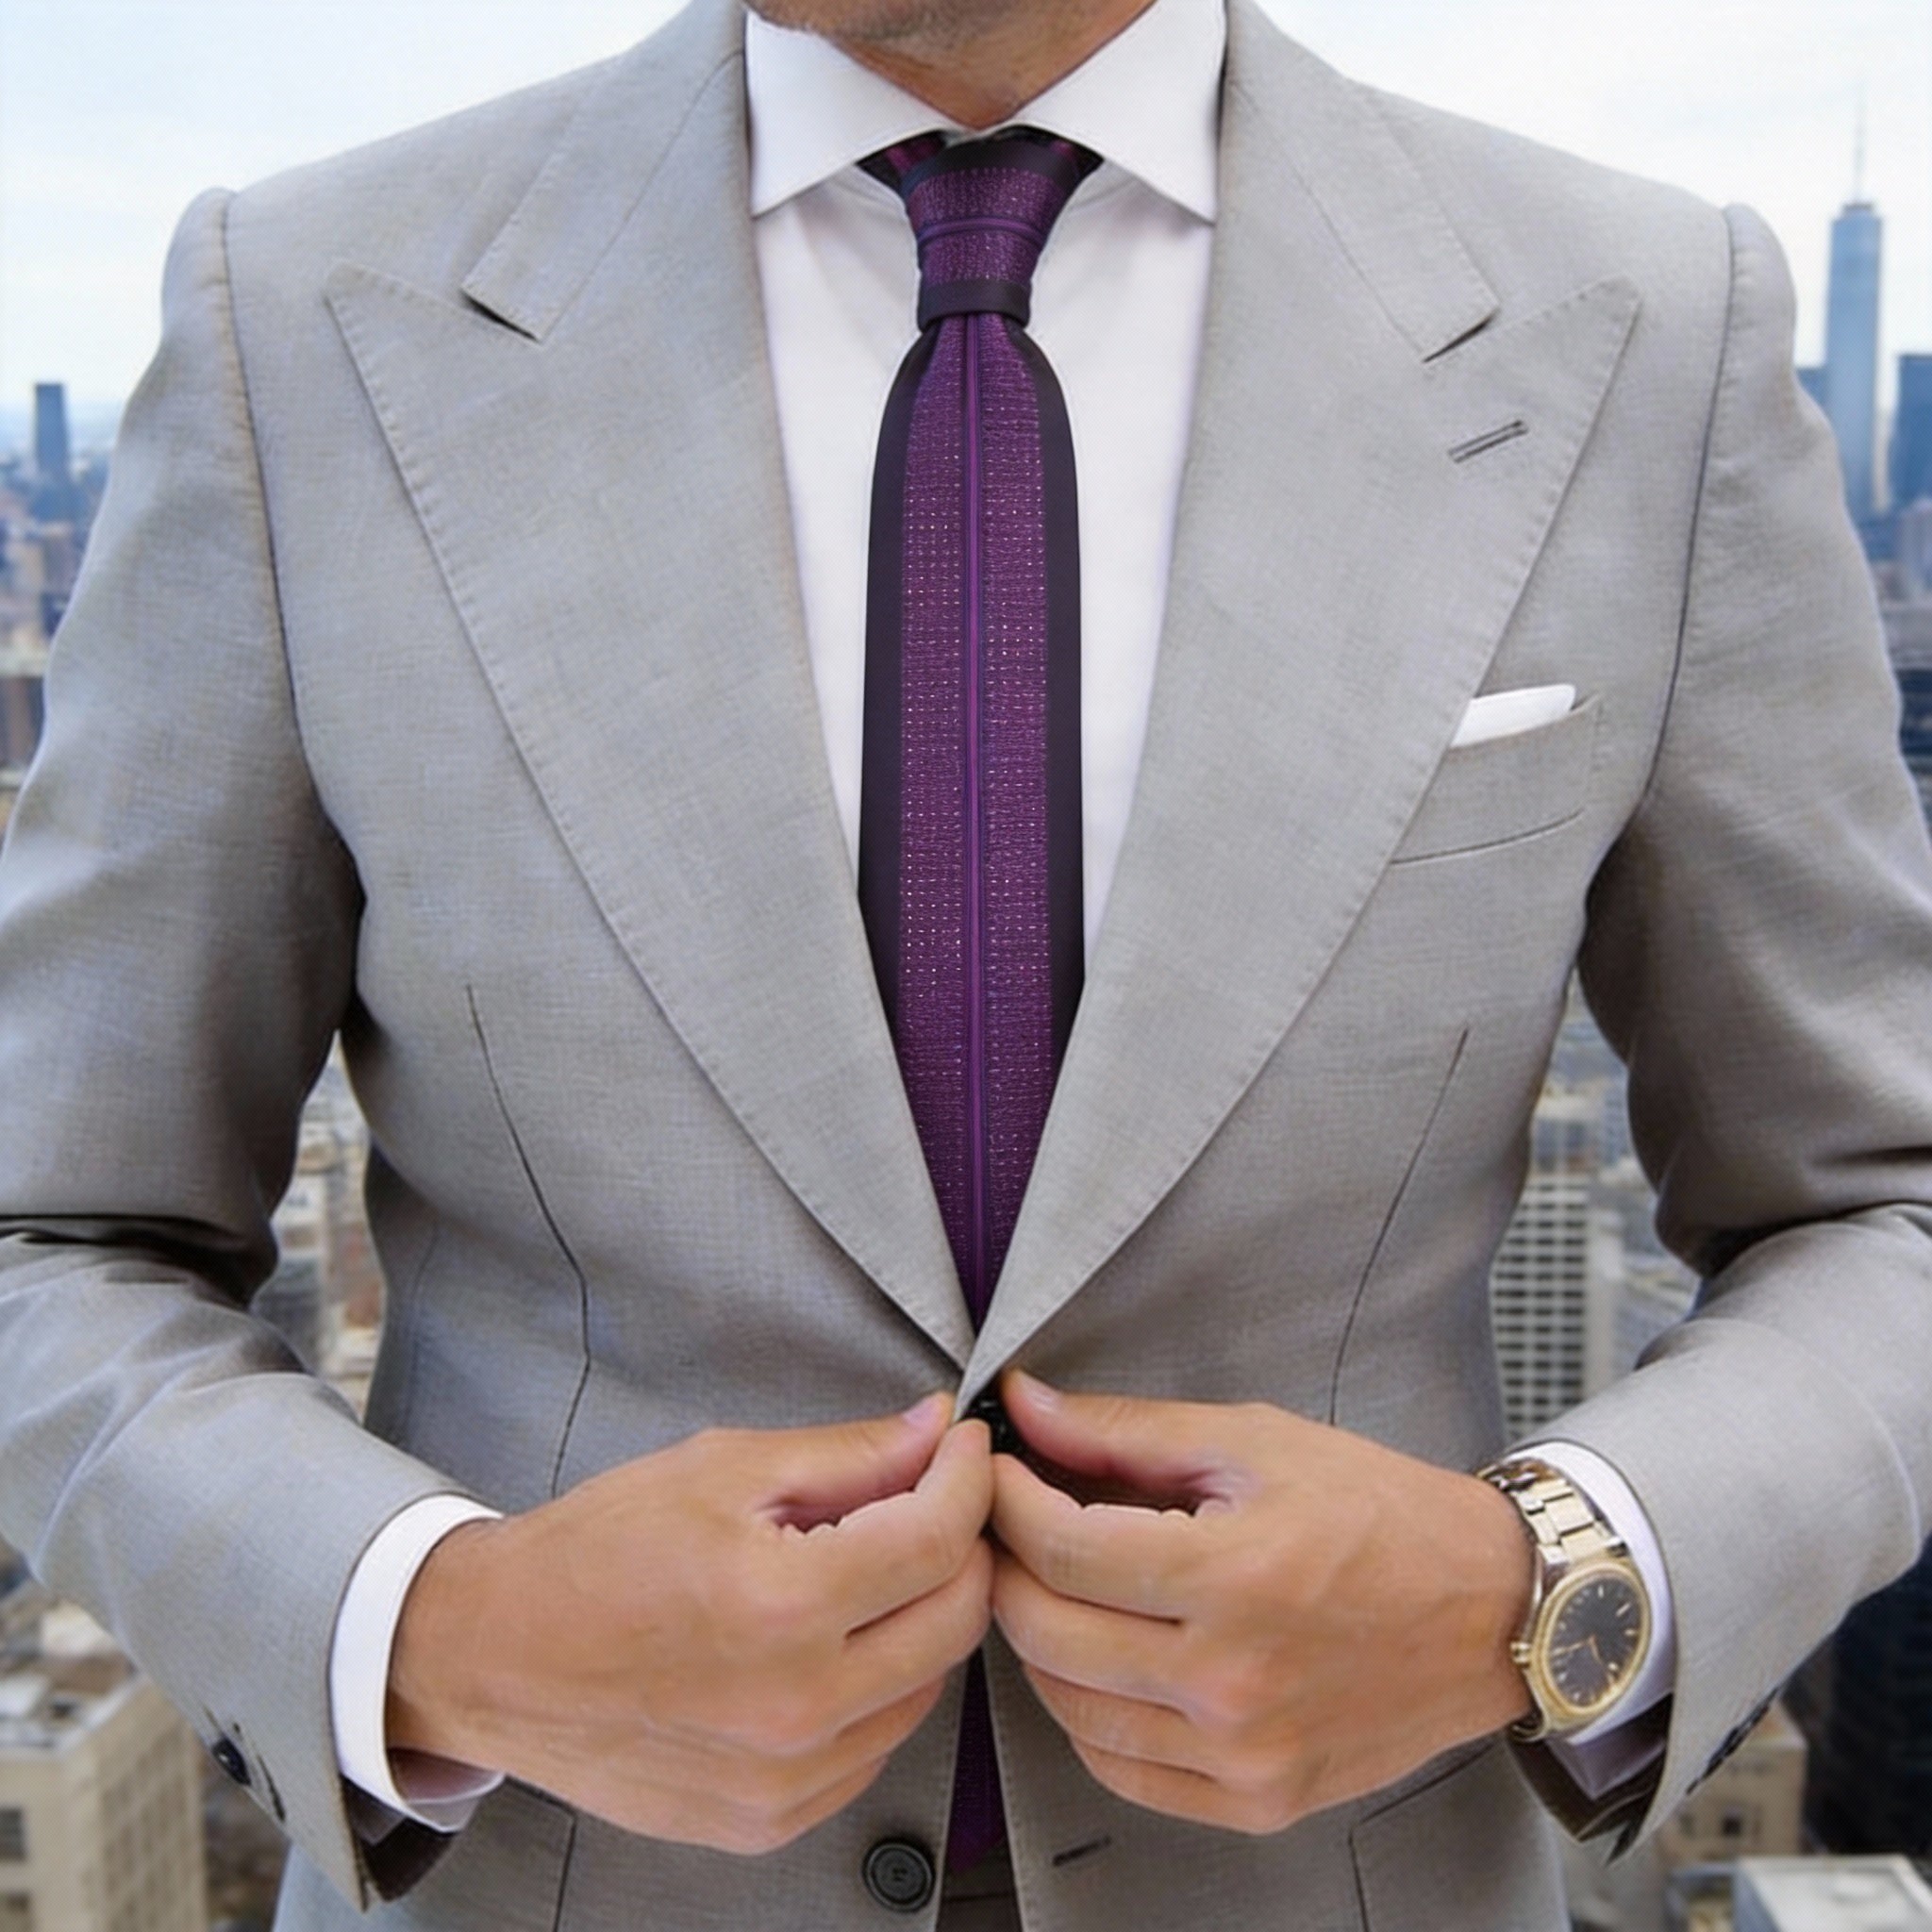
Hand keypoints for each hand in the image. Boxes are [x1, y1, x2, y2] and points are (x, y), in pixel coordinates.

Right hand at [387, 1395, 993, 1853]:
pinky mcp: (770, 1820)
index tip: (963, 1448)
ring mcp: (785, 1779)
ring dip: (922, 1617)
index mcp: (782, 1605)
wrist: (495, 1657)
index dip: (968, 1478)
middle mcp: (795, 1706)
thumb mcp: (721, 1468)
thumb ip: (847, 1455)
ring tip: (870, 1568)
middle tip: (933, 1499)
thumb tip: (934, 1433)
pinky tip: (832, 1641)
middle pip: (956, 1619)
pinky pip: (875, 1746)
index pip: (938, 1538)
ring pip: (927, 1686)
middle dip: (962, 1544)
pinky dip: (879, 1686)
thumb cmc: (595, 1553)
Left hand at [989, 1372, 1532, 1835]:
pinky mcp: (1258, 1800)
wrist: (1490, 1609)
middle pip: (1049, 1631)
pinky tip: (1099, 1661)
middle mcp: (1233, 1680)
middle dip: (1007, 1565)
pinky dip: (1086, 1715)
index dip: (1008, 1502)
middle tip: (1010, 1523)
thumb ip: (1126, 1430)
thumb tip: (1026, 1406)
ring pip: (1070, 1708)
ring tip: (1053, 1585)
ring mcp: (1244, 1753)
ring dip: (1038, 1640)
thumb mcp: (1255, 1441)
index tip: (998, 1471)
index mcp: (1235, 1576)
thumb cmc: (1381, 1514)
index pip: (1062, 1549)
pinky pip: (1122, 1771)